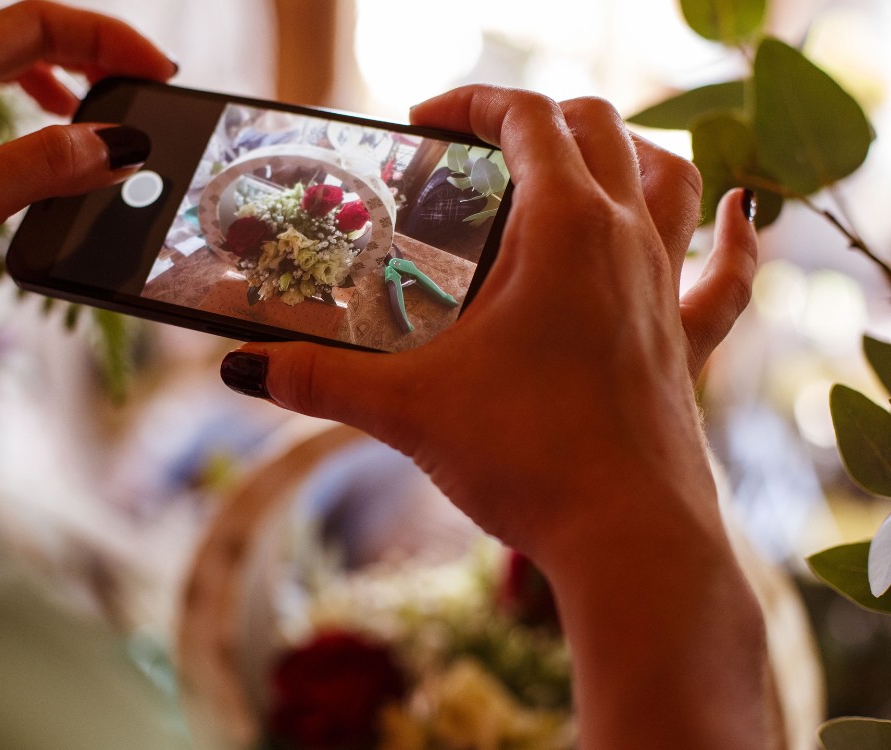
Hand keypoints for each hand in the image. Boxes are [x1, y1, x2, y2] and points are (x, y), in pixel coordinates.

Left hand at [0, 0, 174, 402]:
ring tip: (111, 125)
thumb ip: (47, 165)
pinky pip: (2, 141)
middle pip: (28, 48)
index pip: (35, 25)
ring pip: (14, 91)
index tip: (155, 72)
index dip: (104, 39)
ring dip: (69, 98)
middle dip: (94, 60)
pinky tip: (60, 173)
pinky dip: (43, 145)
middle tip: (145, 92)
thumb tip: (122, 145)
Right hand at [221, 85, 756, 567]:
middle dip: (535, 121)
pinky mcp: (687, 342)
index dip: (471, 103)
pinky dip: (734, 237)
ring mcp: (665, 288)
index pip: (526, 117)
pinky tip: (736, 214)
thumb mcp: (407, 408)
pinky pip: (728, 274)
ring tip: (582, 164)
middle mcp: (625, 239)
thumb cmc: (527, 456)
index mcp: (564, 227)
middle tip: (479, 155)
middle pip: (599, 129)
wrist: (627, 538)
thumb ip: (317, 380)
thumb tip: (243, 370)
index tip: (424, 124)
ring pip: (670, 179)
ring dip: (627, 153)